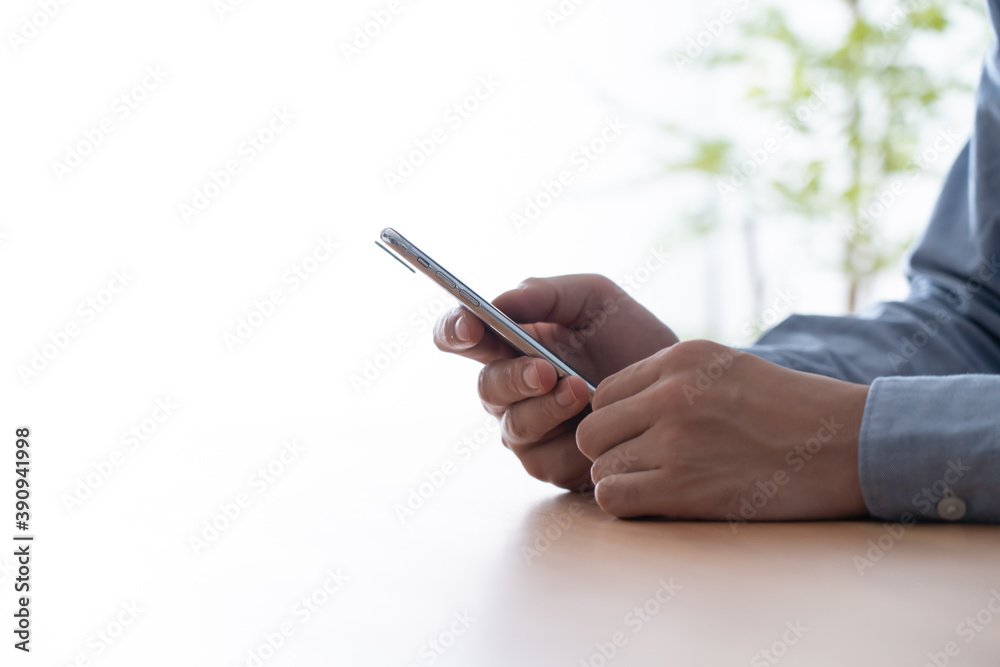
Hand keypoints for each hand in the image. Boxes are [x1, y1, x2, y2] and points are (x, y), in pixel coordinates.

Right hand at [434, 275, 677, 490]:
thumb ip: (545, 294)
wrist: (677, 387)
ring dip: (546, 410)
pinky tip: (599, 426)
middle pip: (485, 388)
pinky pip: (546, 460)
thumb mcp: (593, 299)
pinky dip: (573, 443)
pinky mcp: (551, 465)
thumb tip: (498, 303)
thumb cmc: (629, 338)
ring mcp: (527, 430)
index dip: (455, 331)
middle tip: (545, 370)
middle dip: (513, 378)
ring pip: (514, 427)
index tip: (470, 327)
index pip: (459, 337)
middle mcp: (509, 390)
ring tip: (582, 391)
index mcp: (507, 343)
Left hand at [577, 340, 869, 519]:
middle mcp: (671, 394)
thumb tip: (615, 406)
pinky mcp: (683, 487)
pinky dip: (625, 504)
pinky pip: (613, 497)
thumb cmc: (789, 410)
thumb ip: (670, 379)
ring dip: (620, 479)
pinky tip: (654, 501)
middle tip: (639, 463)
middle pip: (591, 429)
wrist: (846, 446)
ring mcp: (675, 440)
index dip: (615, 419)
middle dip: (608, 450)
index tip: (636, 436)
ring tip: (656, 482)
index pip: (604, 392)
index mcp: (680, 358)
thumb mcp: (727, 367)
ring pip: (599, 465)